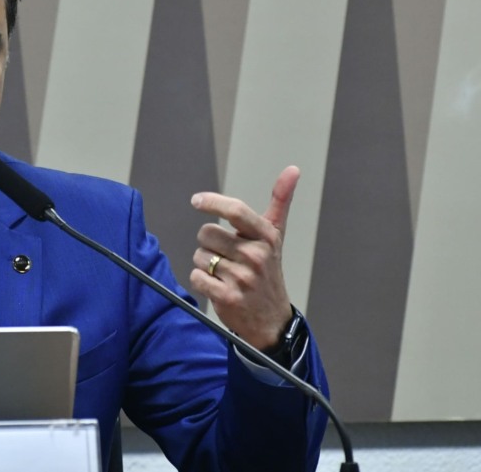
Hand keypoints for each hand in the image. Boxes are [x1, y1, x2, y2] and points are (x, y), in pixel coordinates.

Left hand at [189, 166, 299, 350]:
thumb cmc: (268, 271)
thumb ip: (280, 201)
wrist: (271, 318)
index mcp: (266, 237)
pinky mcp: (227, 297)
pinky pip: (196, 277)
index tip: (197, 201)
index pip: (236, 210)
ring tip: (224, 272)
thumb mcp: (275, 236)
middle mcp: (256, 256)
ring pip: (199, 256)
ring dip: (204, 263)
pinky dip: (201, 280)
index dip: (212, 202)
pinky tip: (217, 285)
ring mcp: (242, 278)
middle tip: (224, 253)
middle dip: (208, 242)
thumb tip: (293, 169)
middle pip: (207, 233)